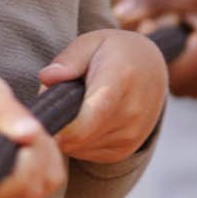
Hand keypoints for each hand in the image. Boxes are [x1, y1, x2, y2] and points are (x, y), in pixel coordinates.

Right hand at [0, 67, 65, 197]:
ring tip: (24, 127)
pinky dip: (51, 157)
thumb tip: (29, 133)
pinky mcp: (15, 196)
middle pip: (24, 190)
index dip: (21, 167)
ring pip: (41, 187)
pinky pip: (49, 182)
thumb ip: (0, 111)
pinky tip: (33, 140)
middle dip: (38, 151)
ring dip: (45, 152)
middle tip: (26, 120)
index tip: (27, 133)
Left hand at [40, 30, 167, 164]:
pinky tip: (82, 120)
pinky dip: (78, 141)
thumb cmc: (114, 53)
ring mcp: (131, 135)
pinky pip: (88, 154)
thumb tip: (47, 78)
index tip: (43, 116)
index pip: (90, 118)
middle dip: (56, 126)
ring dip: (66, 134)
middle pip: (78, 137)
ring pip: (79, 148)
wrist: (152, 70)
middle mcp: (130, 113)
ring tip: (72, 108)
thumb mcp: (91, 42)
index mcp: (120, 81)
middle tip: (53, 104)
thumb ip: (69, 59)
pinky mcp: (125, 150)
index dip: (62, 125)